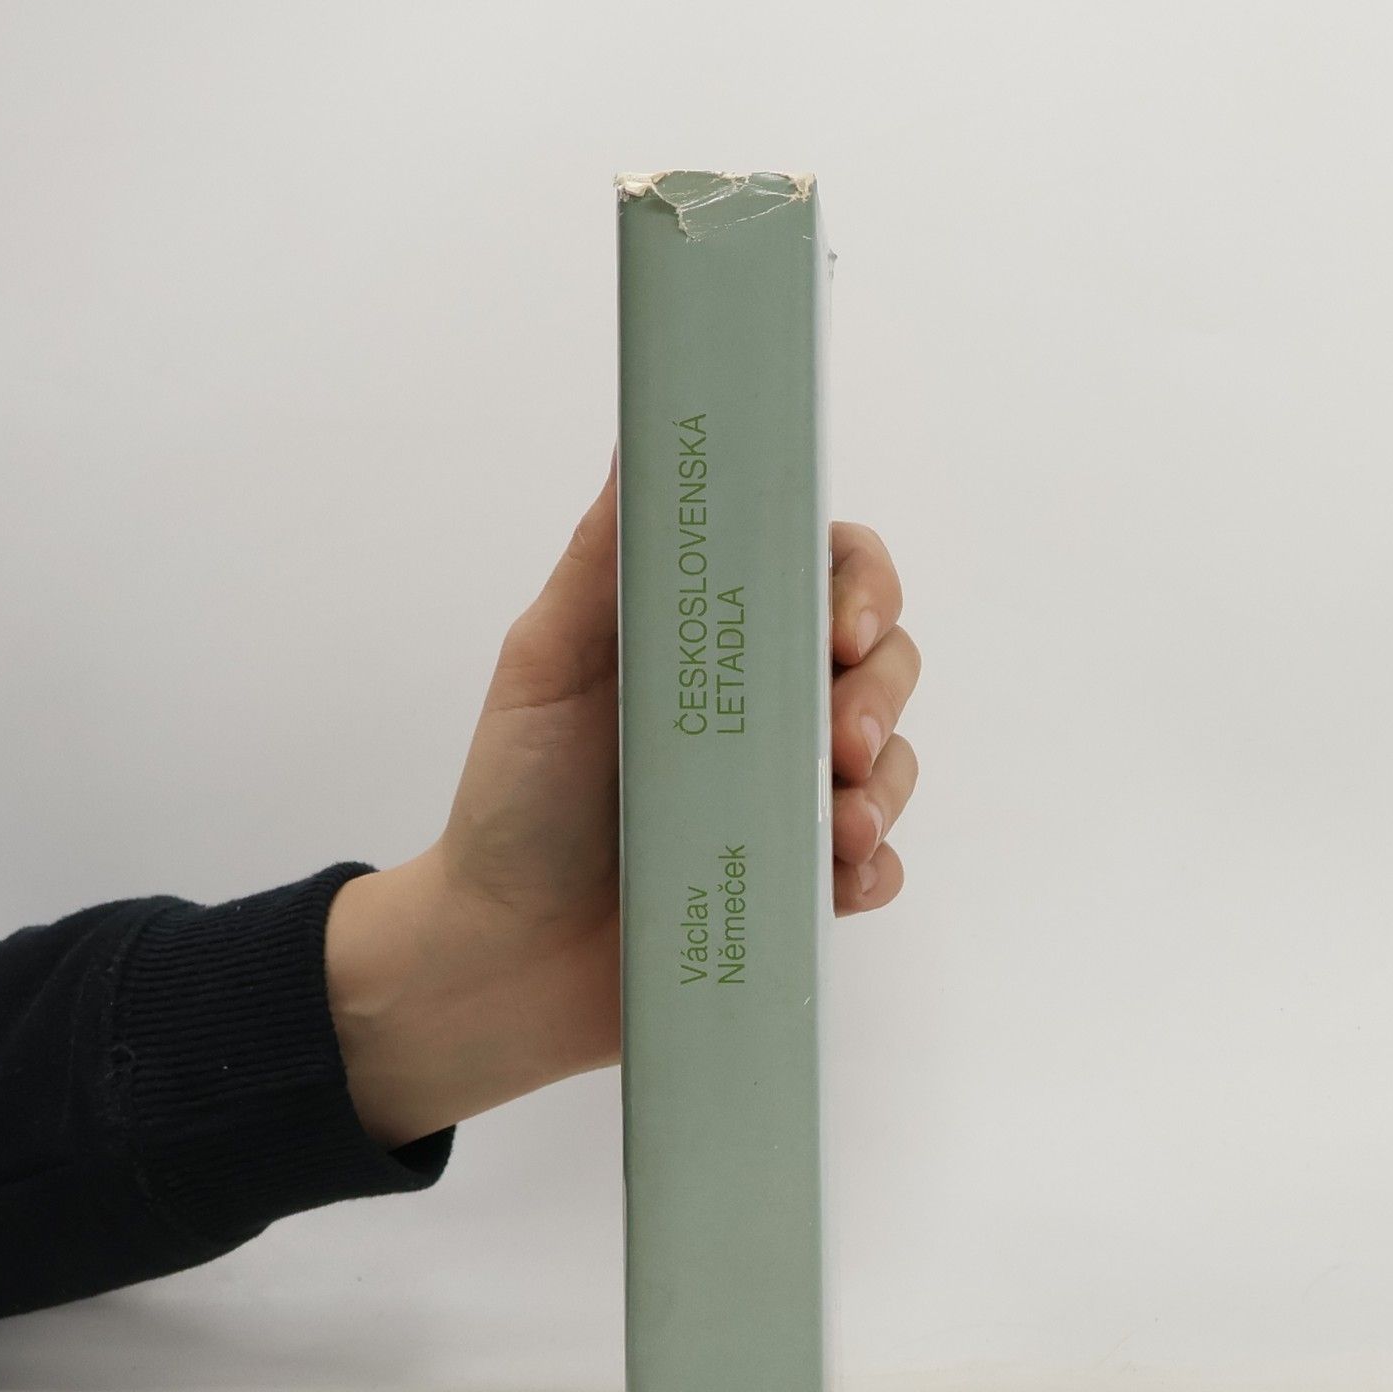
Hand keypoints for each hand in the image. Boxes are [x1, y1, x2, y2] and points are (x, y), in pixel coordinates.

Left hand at [324, 456, 921, 1147]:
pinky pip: (875, 867)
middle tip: (840, 741)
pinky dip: (870, 869)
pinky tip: (838, 882)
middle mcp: (765, 712)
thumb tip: (644, 435)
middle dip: (883, 692)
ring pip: (892, 764)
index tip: (841, 626)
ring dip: (886, 788)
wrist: (499, 956)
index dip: (860, 586)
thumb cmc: (516, 800)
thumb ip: (603, 560)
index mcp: (714, 641)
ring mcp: (788, 800)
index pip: (825, 575)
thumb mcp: (545, 664)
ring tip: (838, 830)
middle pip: (883, 664)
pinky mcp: (799, 887)